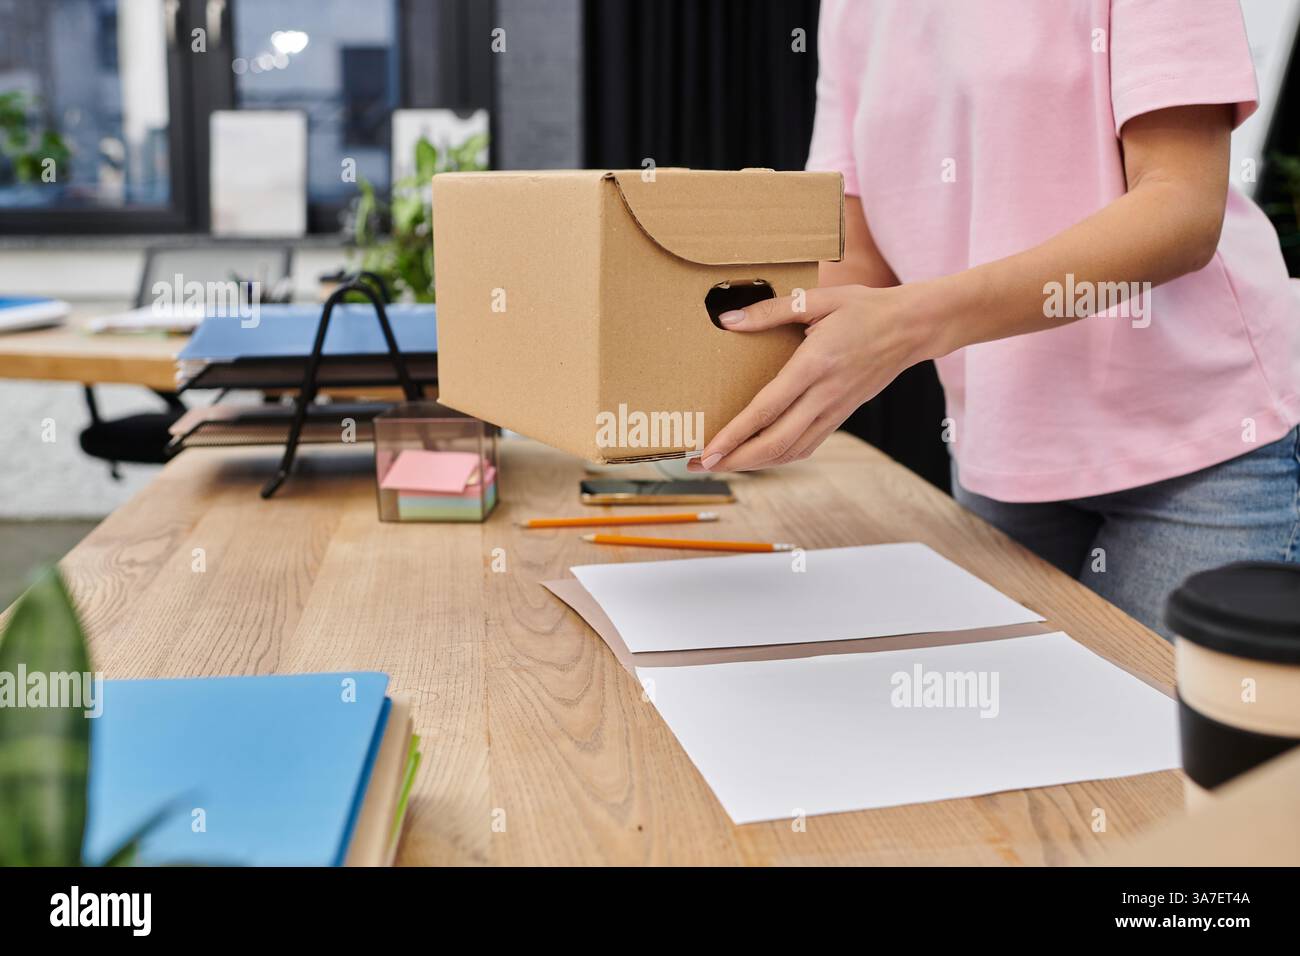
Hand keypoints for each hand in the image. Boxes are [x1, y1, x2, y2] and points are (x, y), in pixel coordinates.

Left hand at [688, 284, 932, 472]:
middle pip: (774, 443)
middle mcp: (824, 395)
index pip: (766, 410)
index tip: (707, 451)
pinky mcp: (841, 416)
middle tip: (698, 463)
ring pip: (789, 451)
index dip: (734, 435)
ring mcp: (834, 410)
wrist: (913, 327)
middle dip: (733, 459)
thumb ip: (770, 311)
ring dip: (752, 463)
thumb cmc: (864, 308)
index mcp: (815, 365)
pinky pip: (806, 446)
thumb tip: (727, 320)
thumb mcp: (817, 298)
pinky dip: (778, 457)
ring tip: (720, 463)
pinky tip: (757, 457)